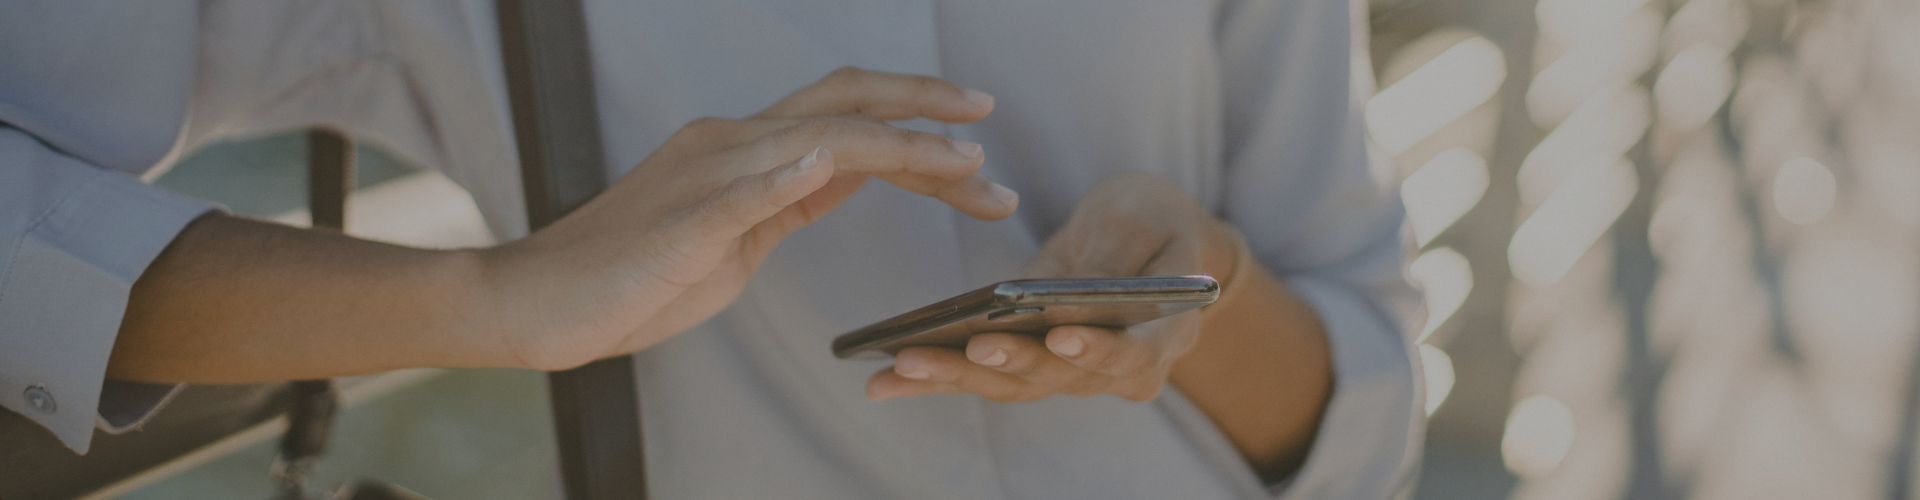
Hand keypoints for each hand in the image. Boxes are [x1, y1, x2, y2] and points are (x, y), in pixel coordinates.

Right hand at [484, 68, 1017, 369]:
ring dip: (897, 147)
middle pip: (843, 102)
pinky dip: (787, 176)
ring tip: (961, 160)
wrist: (540, 299)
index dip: (916, 115)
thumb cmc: (634, 276)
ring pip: (815, 140)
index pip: (846, 115)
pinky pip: (739, 194)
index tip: (977, 134)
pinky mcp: (682, 224)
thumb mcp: (737, 235)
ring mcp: (705, 179)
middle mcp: (730, 145)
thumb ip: (791, 200)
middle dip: (925, 106)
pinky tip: (831, 165)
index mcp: (744, 148)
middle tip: (989, 118)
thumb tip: (851, 173)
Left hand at [866, 172, 1241, 401]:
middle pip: (1058, 379)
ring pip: (1012, 386)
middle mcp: (1116, 370)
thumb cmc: (1154, 222)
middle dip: (1005, 364)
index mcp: (1164, 336)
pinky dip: (933, 381)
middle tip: (962, 349)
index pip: (1132, 357)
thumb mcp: (1141, 218)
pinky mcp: (1029, 366)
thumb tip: (1075, 291)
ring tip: (901, 364)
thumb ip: (1116, 255)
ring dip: (954, 377)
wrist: (1150, 243)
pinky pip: (982, 379)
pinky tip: (883, 379)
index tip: (1061, 337)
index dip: (1098, 352)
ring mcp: (1070, 374)